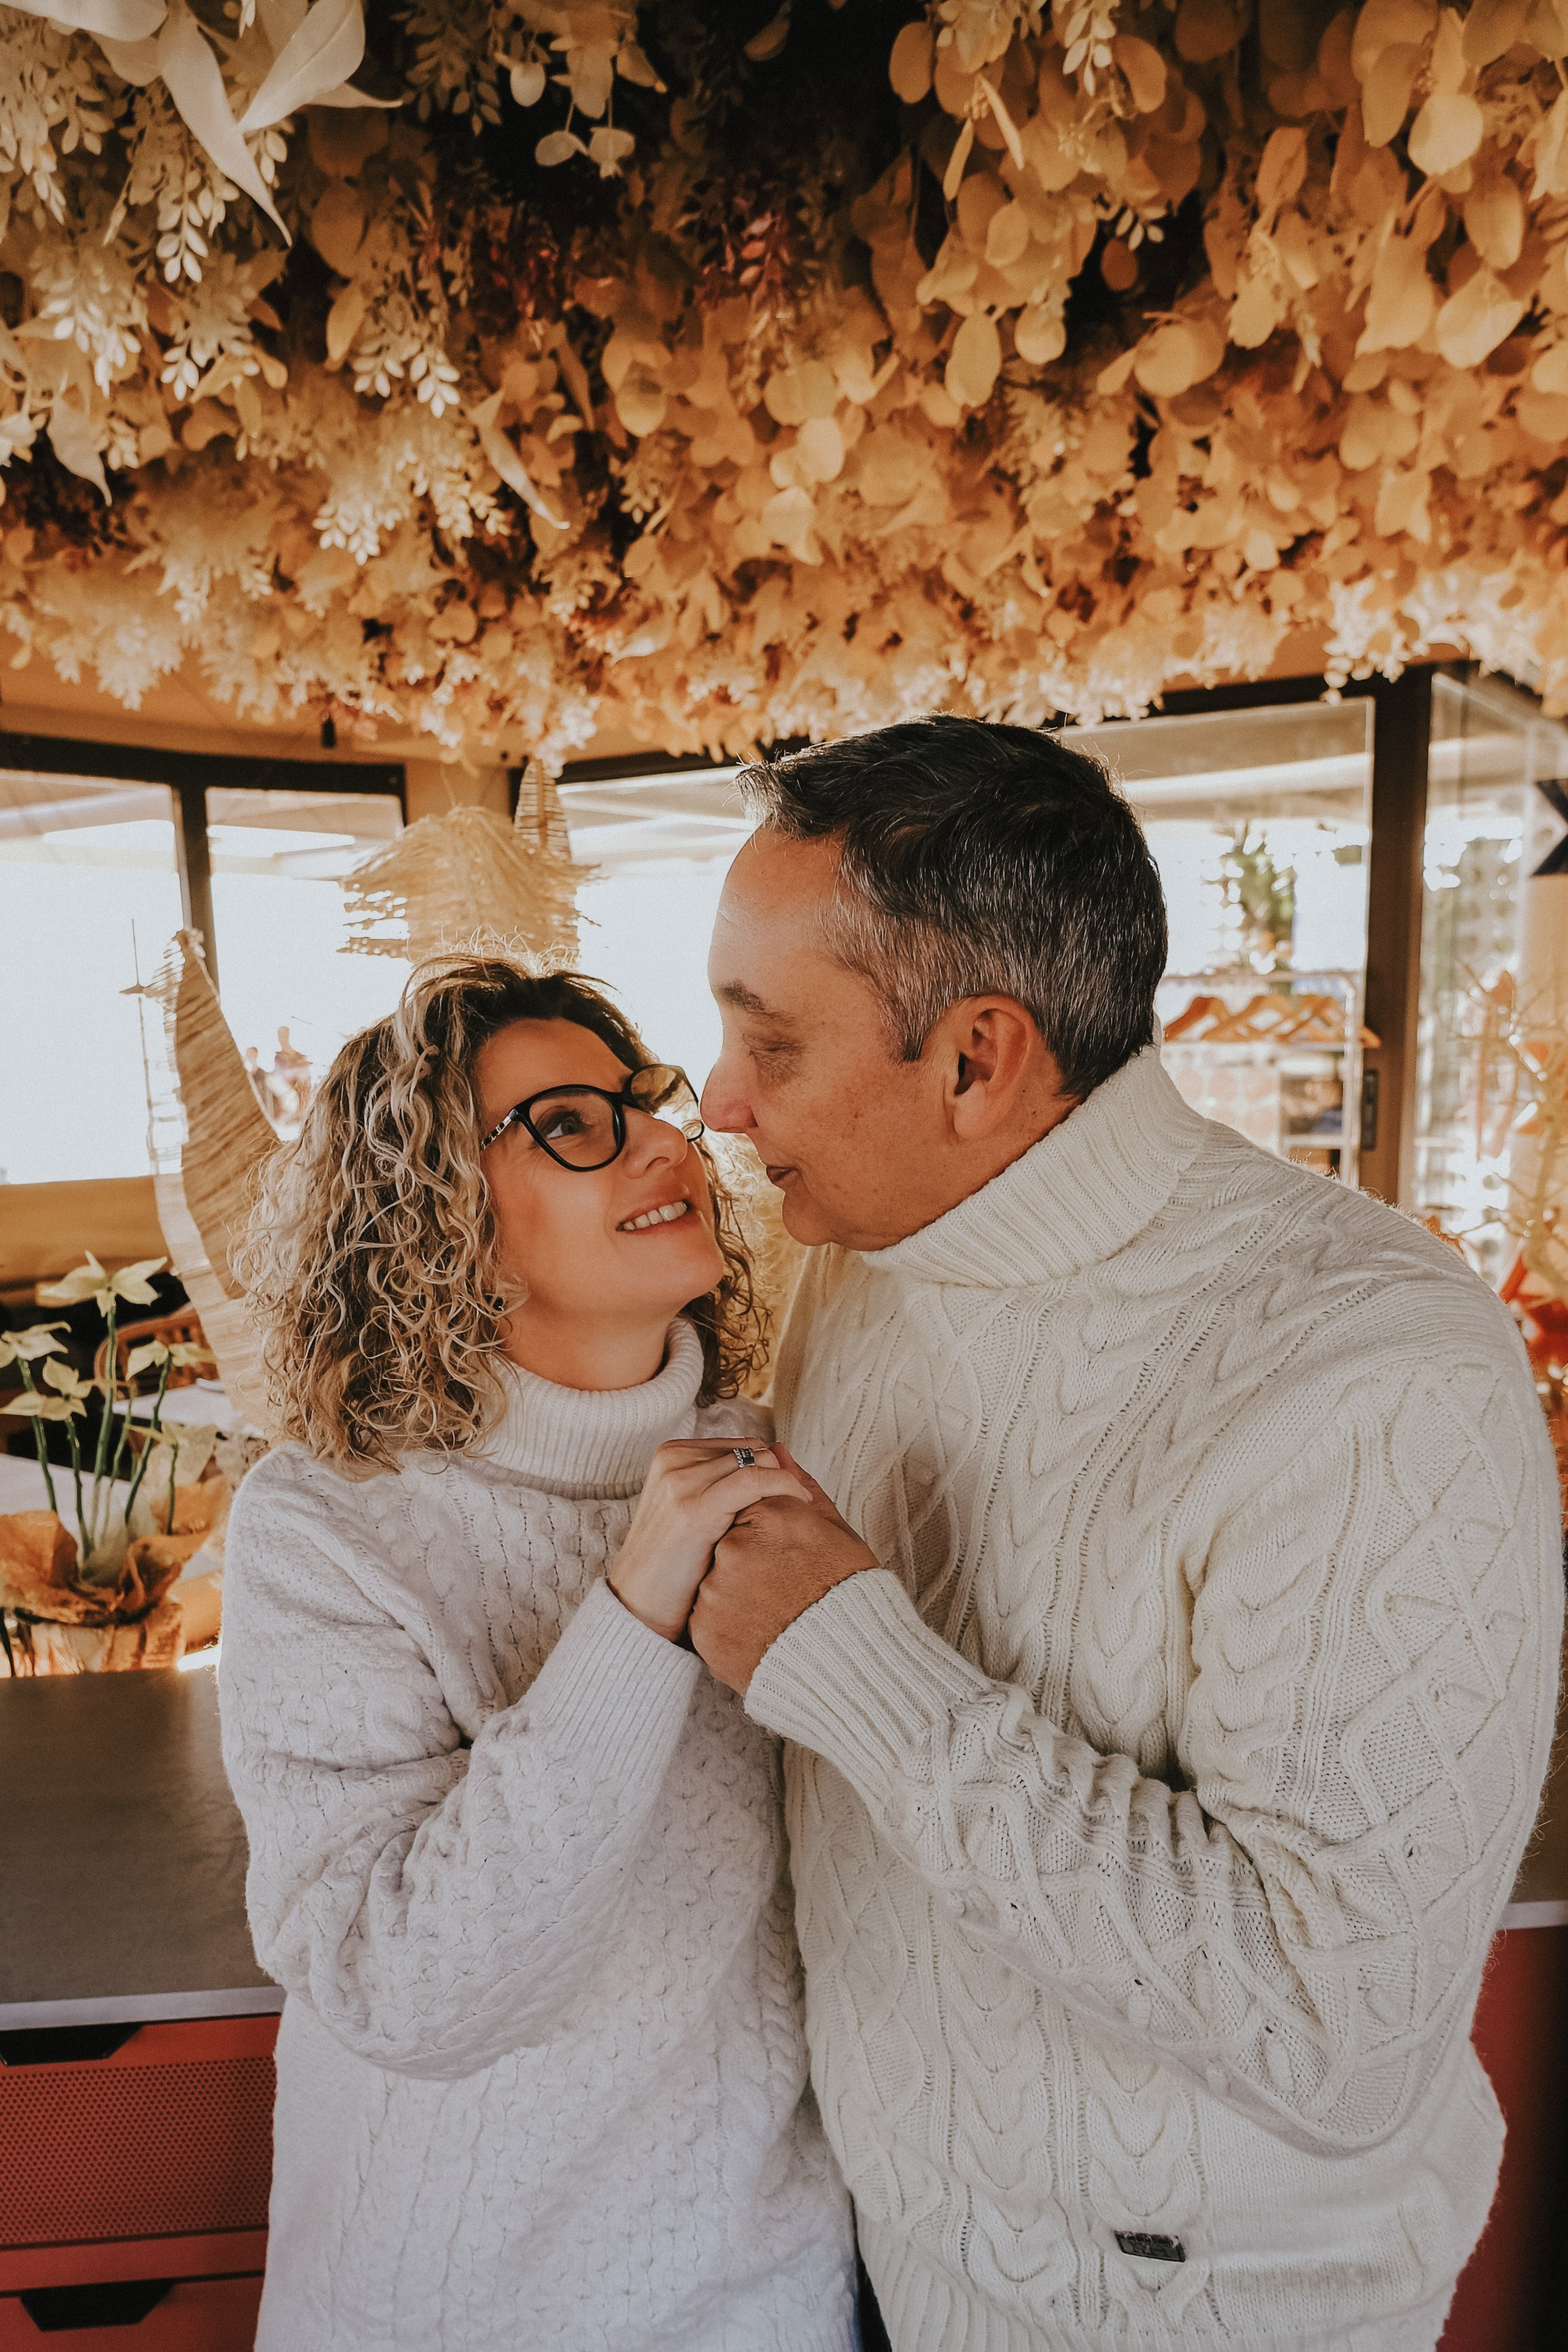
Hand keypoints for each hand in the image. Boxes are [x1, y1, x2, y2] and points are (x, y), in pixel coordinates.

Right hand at [609, 1439, 810, 1642]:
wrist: (639, 1607)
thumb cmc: (674, 1566)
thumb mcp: (694, 1511)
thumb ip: (726, 1481)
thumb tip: (782, 1450)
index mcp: (672, 1454)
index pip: (744, 1445)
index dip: (772, 1471)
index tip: (792, 1498)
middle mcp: (674, 1460)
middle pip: (754, 1450)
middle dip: (779, 1478)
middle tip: (797, 1511)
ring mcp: (681, 1481)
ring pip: (759, 1461)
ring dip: (784, 1486)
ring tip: (795, 1519)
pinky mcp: (695, 1507)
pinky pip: (754, 1480)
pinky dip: (784, 1488)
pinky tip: (800, 1507)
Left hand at [689, 1446, 877, 1693]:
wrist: (847, 1668)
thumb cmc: (849, 1595)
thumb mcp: (832, 1532)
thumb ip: (800, 1486)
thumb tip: (780, 1450)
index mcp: (768, 1519)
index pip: (750, 1505)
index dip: (771, 1531)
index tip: (788, 1553)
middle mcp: (734, 1548)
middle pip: (728, 1538)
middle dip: (748, 1554)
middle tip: (781, 1583)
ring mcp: (715, 1590)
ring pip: (715, 1575)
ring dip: (737, 1587)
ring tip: (773, 1610)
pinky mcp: (705, 1627)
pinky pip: (708, 1612)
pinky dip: (728, 1617)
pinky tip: (759, 1629)